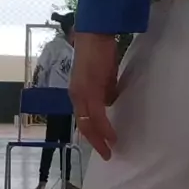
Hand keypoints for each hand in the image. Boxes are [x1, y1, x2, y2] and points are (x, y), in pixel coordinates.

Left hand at [69, 32, 118, 160]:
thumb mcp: (102, 75)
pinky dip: (104, 128)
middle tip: (106, 154)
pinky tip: (112, 136)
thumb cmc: (99, 51)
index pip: (83, 118)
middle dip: (95, 141)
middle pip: (83, 125)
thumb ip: (105, 90)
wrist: (95, 34)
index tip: (101, 143)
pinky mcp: (90, 90)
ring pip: (88, 123)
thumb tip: (109, 102)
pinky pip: (97, 115)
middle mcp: (76, 96)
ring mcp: (81, 94)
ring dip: (99, 138)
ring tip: (110, 149)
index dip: (92, 132)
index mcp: (77, 92)